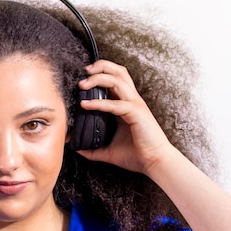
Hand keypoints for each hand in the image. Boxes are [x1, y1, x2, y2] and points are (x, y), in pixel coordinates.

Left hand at [76, 60, 175, 174]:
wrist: (154, 163)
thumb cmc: (136, 155)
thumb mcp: (108, 151)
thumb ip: (92, 148)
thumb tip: (76, 148)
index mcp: (126, 104)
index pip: (115, 79)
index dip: (100, 73)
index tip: (83, 78)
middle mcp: (132, 100)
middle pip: (118, 71)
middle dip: (100, 66)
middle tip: (84, 72)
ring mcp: (135, 105)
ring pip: (117, 80)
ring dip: (98, 79)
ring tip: (82, 84)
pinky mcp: (136, 113)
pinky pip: (115, 104)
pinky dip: (99, 103)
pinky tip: (85, 105)